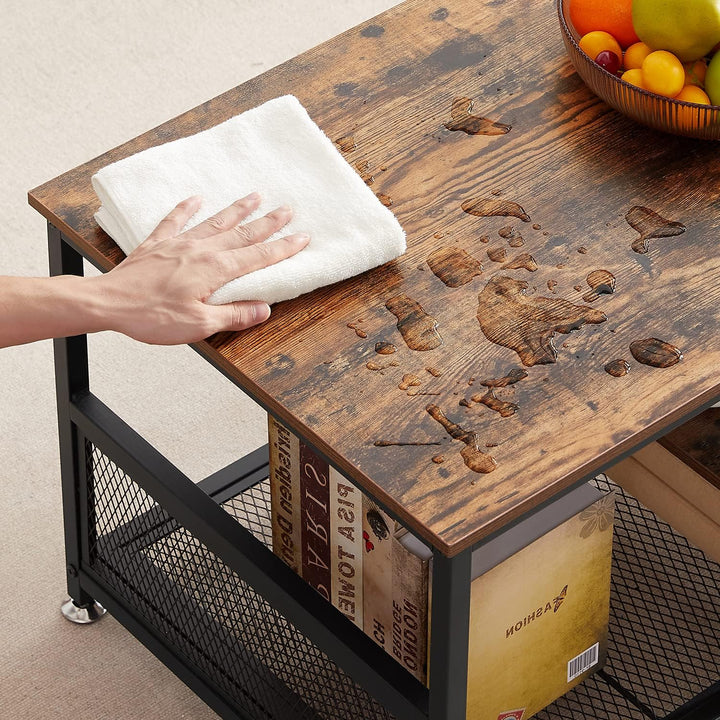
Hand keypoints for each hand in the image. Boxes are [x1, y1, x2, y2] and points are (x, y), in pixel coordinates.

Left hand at [99, 193, 308, 343]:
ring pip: (215, 222)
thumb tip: (263, 309)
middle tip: (288, 209)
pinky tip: (196, 199)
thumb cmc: (152, 317)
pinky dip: (186, 209)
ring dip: (237, 209)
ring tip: (255, 196)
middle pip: (242, 234)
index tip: (302, 237)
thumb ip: (234, 315)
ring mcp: (178, 244)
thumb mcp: (200, 325)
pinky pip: (175, 221)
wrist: (108, 303)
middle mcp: (201, 251)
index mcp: (215, 270)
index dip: (283, 248)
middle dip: (268, 222)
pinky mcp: (156, 245)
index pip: (258, 257)